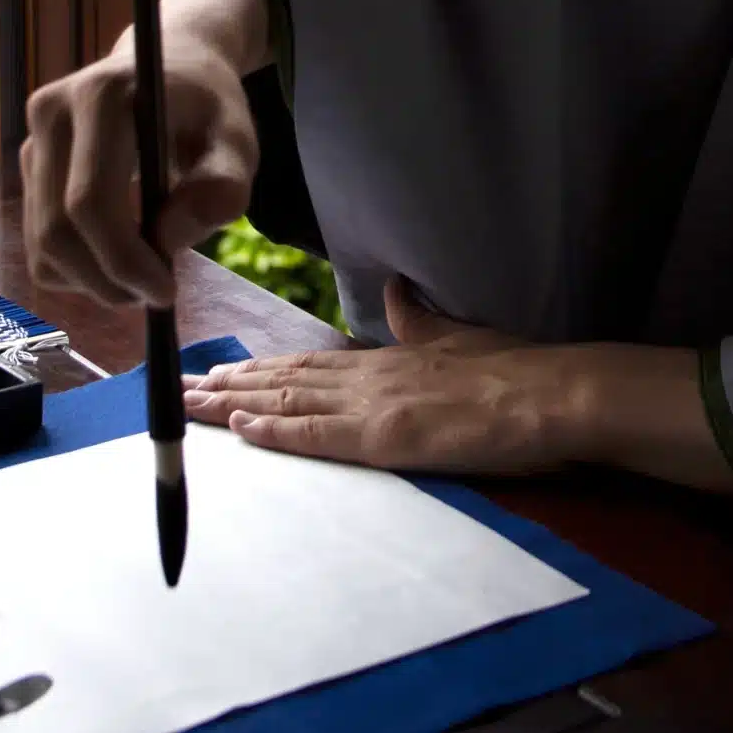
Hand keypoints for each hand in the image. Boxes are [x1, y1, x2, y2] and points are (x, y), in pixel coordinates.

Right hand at [21, 0, 265, 308]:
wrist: (172, 66)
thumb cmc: (208, 108)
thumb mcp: (238, 141)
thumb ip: (222, 187)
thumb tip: (169, 241)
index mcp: (101, 95)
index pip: (91, 202)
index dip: (123, 260)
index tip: (167, 292)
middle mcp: (51, 112)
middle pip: (57, 230)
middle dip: (106, 280)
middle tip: (157, 294)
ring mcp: (32, 138)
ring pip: (42, 245)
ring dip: (92, 281)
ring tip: (145, 273)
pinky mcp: (29, 164)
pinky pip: (38, 243)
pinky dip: (77, 269)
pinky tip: (119, 253)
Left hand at [183, 278, 732, 493]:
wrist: (556, 393)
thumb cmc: (518, 373)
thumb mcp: (462, 338)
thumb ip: (421, 321)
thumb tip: (395, 294)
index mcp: (388, 358)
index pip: (308, 361)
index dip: (259, 366)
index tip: (218, 367)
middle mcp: (372, 376)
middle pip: (284, 379)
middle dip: (227, 385)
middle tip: (175, 388)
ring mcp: (377, 406)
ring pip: (289, 402)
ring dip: (234, 405)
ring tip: (188, 406)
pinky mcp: (389, 438)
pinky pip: (321, 436)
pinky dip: (276, 433)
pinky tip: (240, 431)